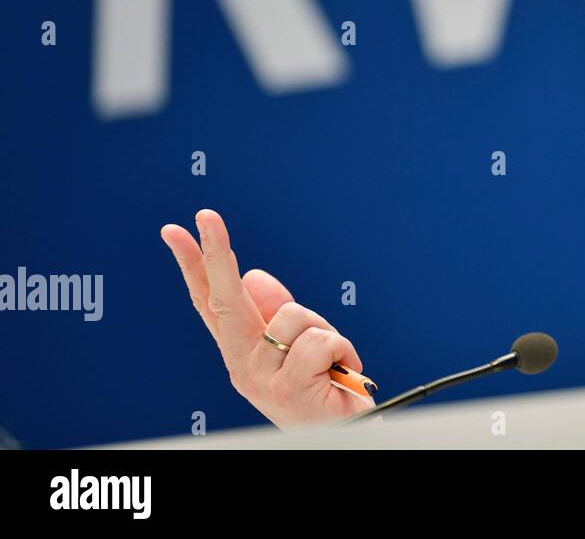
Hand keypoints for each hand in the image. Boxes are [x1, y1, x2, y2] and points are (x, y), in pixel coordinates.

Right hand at [160, 208, 373, 428]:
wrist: (343, 433)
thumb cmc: (320, 387)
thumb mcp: (297, 344)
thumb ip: (275, 311)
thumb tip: (252, 275)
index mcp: (240, 349)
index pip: (209, 301)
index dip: (194, 264)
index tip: (176, 230)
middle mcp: (241, 364)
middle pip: (226, 299)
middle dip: (216, 253)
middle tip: (205, 215)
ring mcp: (260, 378)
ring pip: (294, 317)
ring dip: (324, 330)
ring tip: (330, 362)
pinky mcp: (287, 387)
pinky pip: (319, 340)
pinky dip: (341, 350)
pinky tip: (339, 372)